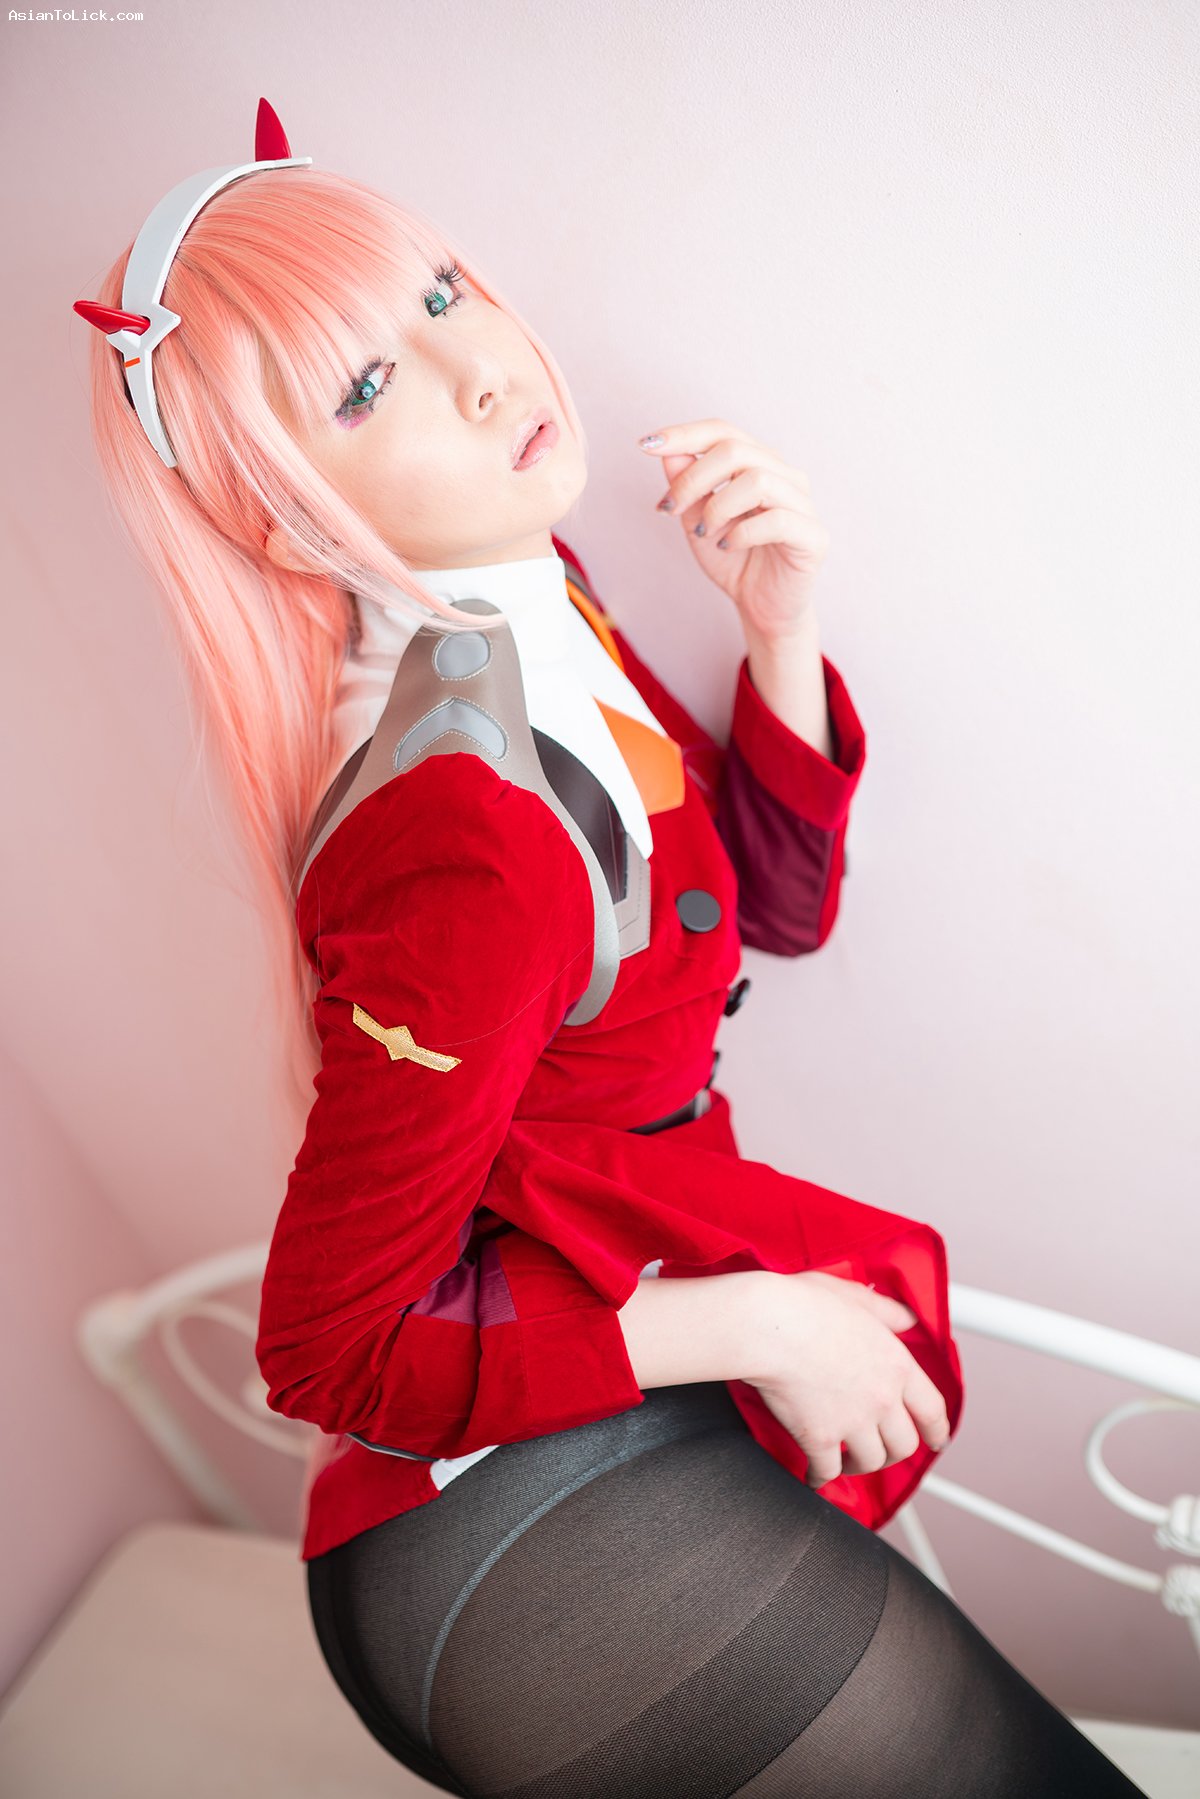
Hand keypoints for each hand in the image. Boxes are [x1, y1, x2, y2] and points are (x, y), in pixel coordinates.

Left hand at [637, 418, 830, 643]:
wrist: (760, 607)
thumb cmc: (732, 559)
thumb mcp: (697, 519)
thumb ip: (686, 485)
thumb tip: (666, 451)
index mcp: (758, 464)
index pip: (722, 432)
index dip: (684, 434)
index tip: (646, 445)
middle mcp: (784, 476)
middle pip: (735, 450)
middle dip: (693, 478)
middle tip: (671, 508)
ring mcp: (803, 504)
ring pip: (758, 480)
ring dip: (718, 507)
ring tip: (705, 532)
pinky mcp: (813, 537)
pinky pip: (777, 520)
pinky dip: (742, 533)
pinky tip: (727, 546)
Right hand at [743, 1271, 951, 1488]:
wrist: (767, 1326)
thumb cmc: (804, 1306)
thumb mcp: (856, 1297)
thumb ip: (886, 1311)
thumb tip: (906, 1318)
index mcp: (896, 1364)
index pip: (932, 1409)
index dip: (937, 1431)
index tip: (936, 1441)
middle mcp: (882, 1399)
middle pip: (905, 1444)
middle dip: (895, 1452)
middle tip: (884, 1451)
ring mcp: (852, 1422)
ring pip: (871, 1462)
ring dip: (861, 1466)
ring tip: (849, 1461)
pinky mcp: (819, 1439)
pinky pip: (827, 1472)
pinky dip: (821, 1478)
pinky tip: (814, 1475)